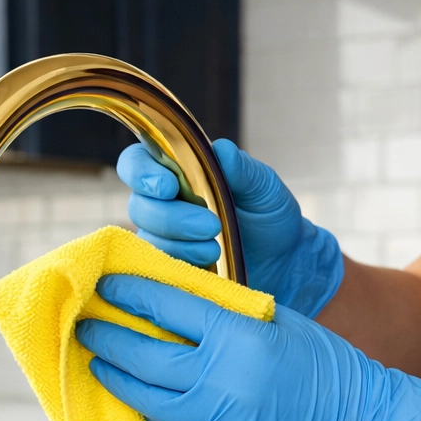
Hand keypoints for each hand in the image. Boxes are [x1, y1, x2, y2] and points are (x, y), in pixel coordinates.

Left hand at [76, 275, 420, 420]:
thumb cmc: (320, 362)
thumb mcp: (275, 319)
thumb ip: (224, 313)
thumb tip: (174, 301)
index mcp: (234, 335)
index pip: (166, 306)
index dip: (130, 294)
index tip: (106, 285)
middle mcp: (217, 377)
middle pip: (143, 353)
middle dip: (107, 337)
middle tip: (85, 326)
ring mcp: (214, 418)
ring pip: (145, 396)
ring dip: (116, 376)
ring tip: (97, 362)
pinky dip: (147, 412)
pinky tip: (135, 398)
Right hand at [117, 140, 344, 316]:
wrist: (284, 262)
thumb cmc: (269, 216)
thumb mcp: (264, 188)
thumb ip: (242, 169)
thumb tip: (222, 150)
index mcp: (177, 172)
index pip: (136, 164)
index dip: (141, 172)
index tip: (168, 186)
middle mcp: (162, 205)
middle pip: (139, 207)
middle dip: (171, 217)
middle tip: (211, 225)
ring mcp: (163, 240)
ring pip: (147, 240)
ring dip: (180, 245)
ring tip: (216, 248)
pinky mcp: (169, 270)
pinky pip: (158, 269)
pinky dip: (183, 265)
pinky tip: (210, 264)